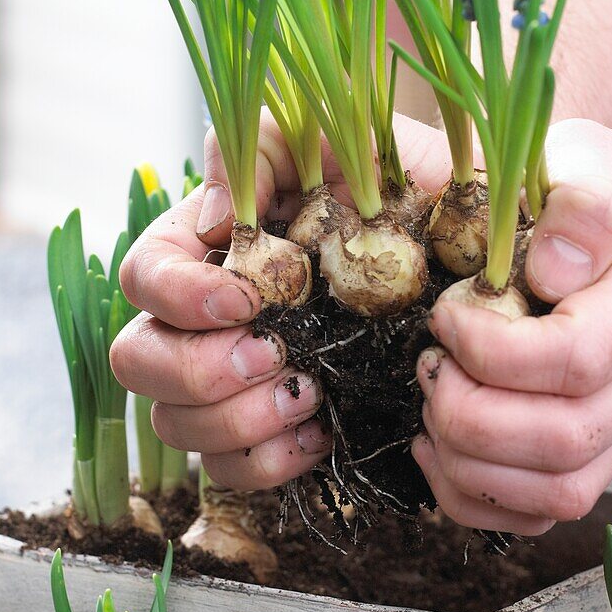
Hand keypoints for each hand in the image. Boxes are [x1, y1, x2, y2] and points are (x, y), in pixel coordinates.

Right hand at [110, 113, 453, 492]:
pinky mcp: (272, 429)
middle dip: (197, 370)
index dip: (177, 296)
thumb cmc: (407, 187)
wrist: (474, 249)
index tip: (245, 302)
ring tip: (310, 393)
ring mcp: (235, 376)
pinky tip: (321, 430)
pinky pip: (231, 471)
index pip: (143, 274)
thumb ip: (265, 149)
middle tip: (274, 356)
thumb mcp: (345, 140)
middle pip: (138, 359)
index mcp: (214, 243)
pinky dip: (268, 461)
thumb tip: (213, 219)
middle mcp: (209, 315)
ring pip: (174, 424)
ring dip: (235, 420)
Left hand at [411, 118, 611, 535]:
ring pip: (560, 490)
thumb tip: (552, 269)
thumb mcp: (588, 158)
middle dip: (469, 414)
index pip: (573, 358)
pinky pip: (544, 511)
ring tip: (429, 411)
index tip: (443, 314)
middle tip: (425, 368)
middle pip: (563, 439)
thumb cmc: (586, 184)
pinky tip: (437, 451)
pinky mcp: (595, 449)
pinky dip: (477, 498)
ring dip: (470, 464)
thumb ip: (583, 201)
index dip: (490, 350)